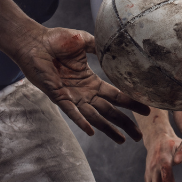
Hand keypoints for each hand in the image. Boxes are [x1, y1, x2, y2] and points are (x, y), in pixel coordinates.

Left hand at [15, 26, 150, 142]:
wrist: (35, 41)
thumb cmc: (56, 40)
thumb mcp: (85, 42)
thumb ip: (100, 47)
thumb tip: (118, 45)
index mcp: (91, 81)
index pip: (115, 95)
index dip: (130, 103)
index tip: (146, 110)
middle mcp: (83, 92)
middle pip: (108, 111)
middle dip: (124, 123)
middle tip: (138, 136)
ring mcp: (71, 96)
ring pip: (94, 116)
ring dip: (107, 129)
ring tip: (122, 140)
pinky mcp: (58, 96)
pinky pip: (72, 112)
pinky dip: (82, 121)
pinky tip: (92, 131)